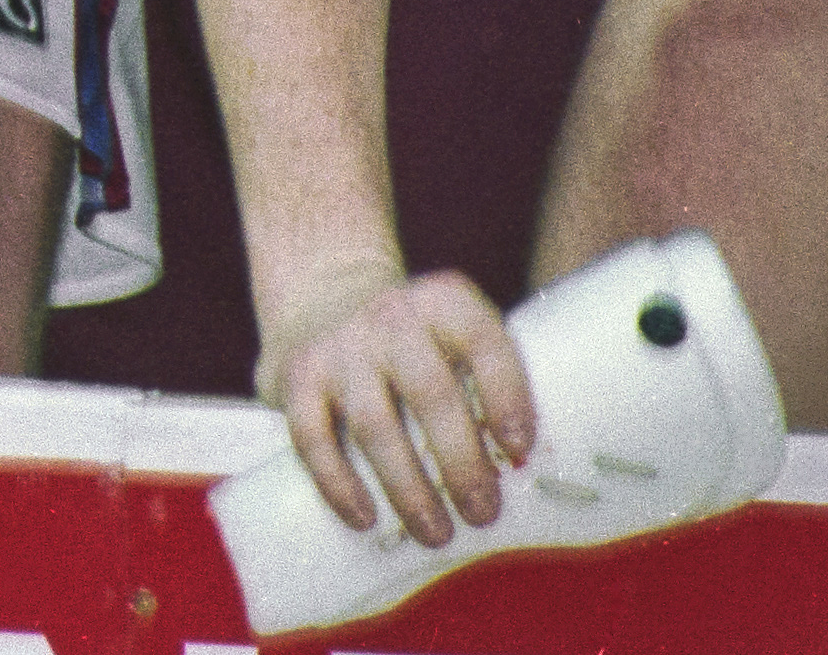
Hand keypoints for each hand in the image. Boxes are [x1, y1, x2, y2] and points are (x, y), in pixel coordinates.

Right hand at [258, 259, 534, 549]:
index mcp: (442, 302)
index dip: (506, 394)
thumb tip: (532, 474)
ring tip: (436, 533)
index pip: (482, 340)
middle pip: (430, 393)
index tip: (520, 450)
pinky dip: (338, 482)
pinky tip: (365, 518)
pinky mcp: (296, 375)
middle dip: (460, 462)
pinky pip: (312, 436)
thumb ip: (485, 384)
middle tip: (483, 514)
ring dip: (408, 487)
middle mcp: (389, 317)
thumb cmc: (418, 343)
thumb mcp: (452, 335)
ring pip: (375, 424)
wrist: (323, 295)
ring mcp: (339, 345)